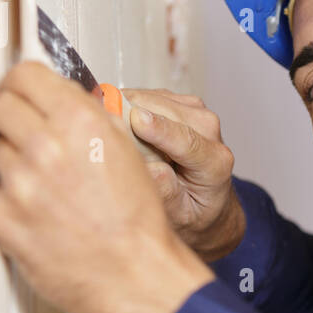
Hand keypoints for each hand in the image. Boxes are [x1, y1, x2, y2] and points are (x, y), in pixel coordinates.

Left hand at [0, 62, 214, 312]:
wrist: (132, 275)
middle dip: (15, 115)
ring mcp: (19, 184)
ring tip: (48, 183)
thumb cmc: (135, 220)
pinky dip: (14, 198)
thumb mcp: (125, 150)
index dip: (24, 82)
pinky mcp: (3, 218)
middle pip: (0, 106)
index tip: (25, 91)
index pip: (23, 75)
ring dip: (16, 159)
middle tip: (32, 133)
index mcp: (79, 122)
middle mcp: (45, 147)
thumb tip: (58, 95)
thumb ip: (88, 116)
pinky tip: (43, 210)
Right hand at [122, 88, 245, 260]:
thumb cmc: (194, 211)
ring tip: (109, 135)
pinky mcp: (179, 101)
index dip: (160, 129)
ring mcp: (196, 111)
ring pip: (151, 98)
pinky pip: (145, 96)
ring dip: (125, 111)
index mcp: (215, 162)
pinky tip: (120, 127)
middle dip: (129, 117)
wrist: (209, 201)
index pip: (187, 141)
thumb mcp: (181, 216)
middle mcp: (210, 130)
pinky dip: (127, 106)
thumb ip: (166, 194)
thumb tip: (145, 169)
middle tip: (98, 134)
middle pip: (164, 112)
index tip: (137, 120)